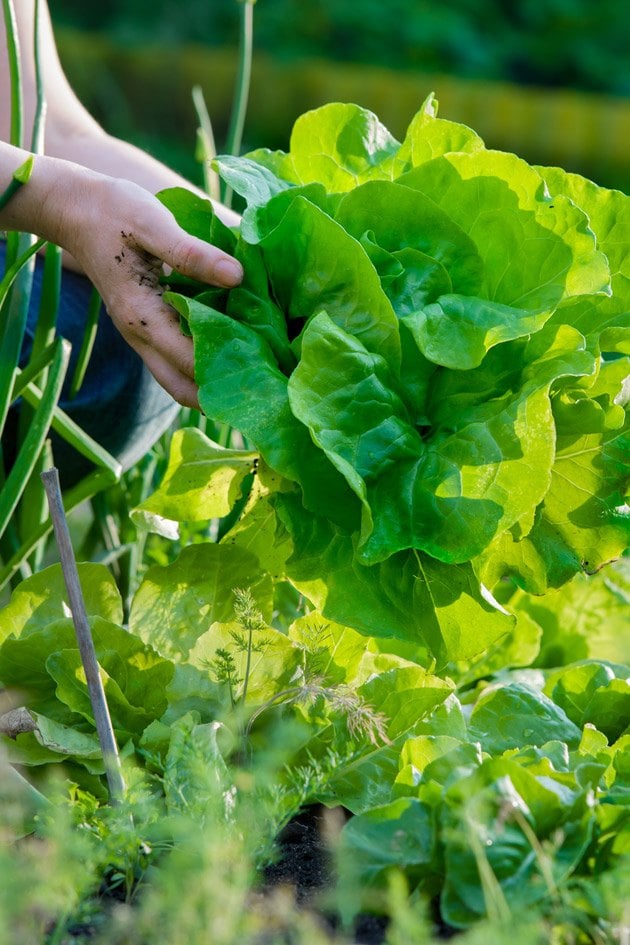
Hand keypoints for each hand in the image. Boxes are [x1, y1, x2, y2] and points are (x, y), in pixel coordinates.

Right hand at [50, 171, 242, 408]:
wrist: (74, 209)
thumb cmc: (113, 212)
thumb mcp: (153, 223)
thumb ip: (192, 254)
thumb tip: (237, 276)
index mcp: (142, 316)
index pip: (189, 362)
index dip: (226, 370)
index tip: (265, 368)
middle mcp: (139, 336)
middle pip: (182, 388)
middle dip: (219, 395)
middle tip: (262, 384)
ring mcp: (140, 335)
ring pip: (177, 379)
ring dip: (210, 383)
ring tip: (253, 372)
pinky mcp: (146, 327)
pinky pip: (174, 359)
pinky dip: (200, 363)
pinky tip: (232, 347)